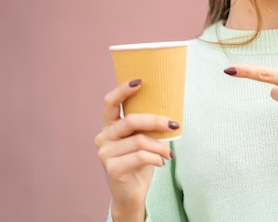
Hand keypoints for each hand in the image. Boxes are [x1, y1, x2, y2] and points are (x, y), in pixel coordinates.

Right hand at [94, 80, 177, 221]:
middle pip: (130, 121)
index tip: (140, 82)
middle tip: (174, 125)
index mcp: (110, 126)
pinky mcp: (112, 168)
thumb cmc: (140, 162)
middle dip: (156, 121)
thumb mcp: (143, 140)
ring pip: (139, 141)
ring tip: (168, 153)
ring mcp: (105, 153)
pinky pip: (140, 157)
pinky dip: (155, 158)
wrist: (131, 194)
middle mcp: (103, 137)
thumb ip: (147, 126)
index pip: (110, 103)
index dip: (122, 91)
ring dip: (160, 146)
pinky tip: (161, 162)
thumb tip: (170, 109)